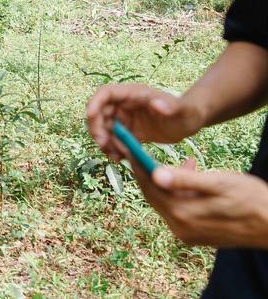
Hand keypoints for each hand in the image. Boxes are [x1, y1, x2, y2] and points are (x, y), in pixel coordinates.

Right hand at [86, 83, 204, 162]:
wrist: (190, 121)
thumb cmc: (188, 112)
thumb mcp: (181, 110)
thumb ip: (170, 106)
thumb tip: (155, 103)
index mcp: (134, 94)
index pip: (106, 93)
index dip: (94, 103)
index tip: (90, 117)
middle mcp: (125, 104)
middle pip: (99, 112)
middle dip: (97, 128)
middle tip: (104, 145)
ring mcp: (125, 117)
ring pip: (104, 128)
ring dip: (105, 142)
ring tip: (117, 156)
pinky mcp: (129, 130)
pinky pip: (114, 138)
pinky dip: (113, 148)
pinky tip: (121, 158)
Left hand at [128, 160, 267, 247]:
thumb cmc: (252, 200)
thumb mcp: (219, 183)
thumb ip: (186, 180)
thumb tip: (155, 174)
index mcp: (183, 214)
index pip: (150, 187)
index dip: (139, 166)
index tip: (131, 147)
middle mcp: (181, 228)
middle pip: (154, 196)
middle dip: (150, 173)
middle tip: (148, 152)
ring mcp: (188, 235)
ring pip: (167, 202)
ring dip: (169, 182)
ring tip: (188, 162)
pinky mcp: (196, 236)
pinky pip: (179, 211)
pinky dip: (180, 194)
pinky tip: (194, 180)